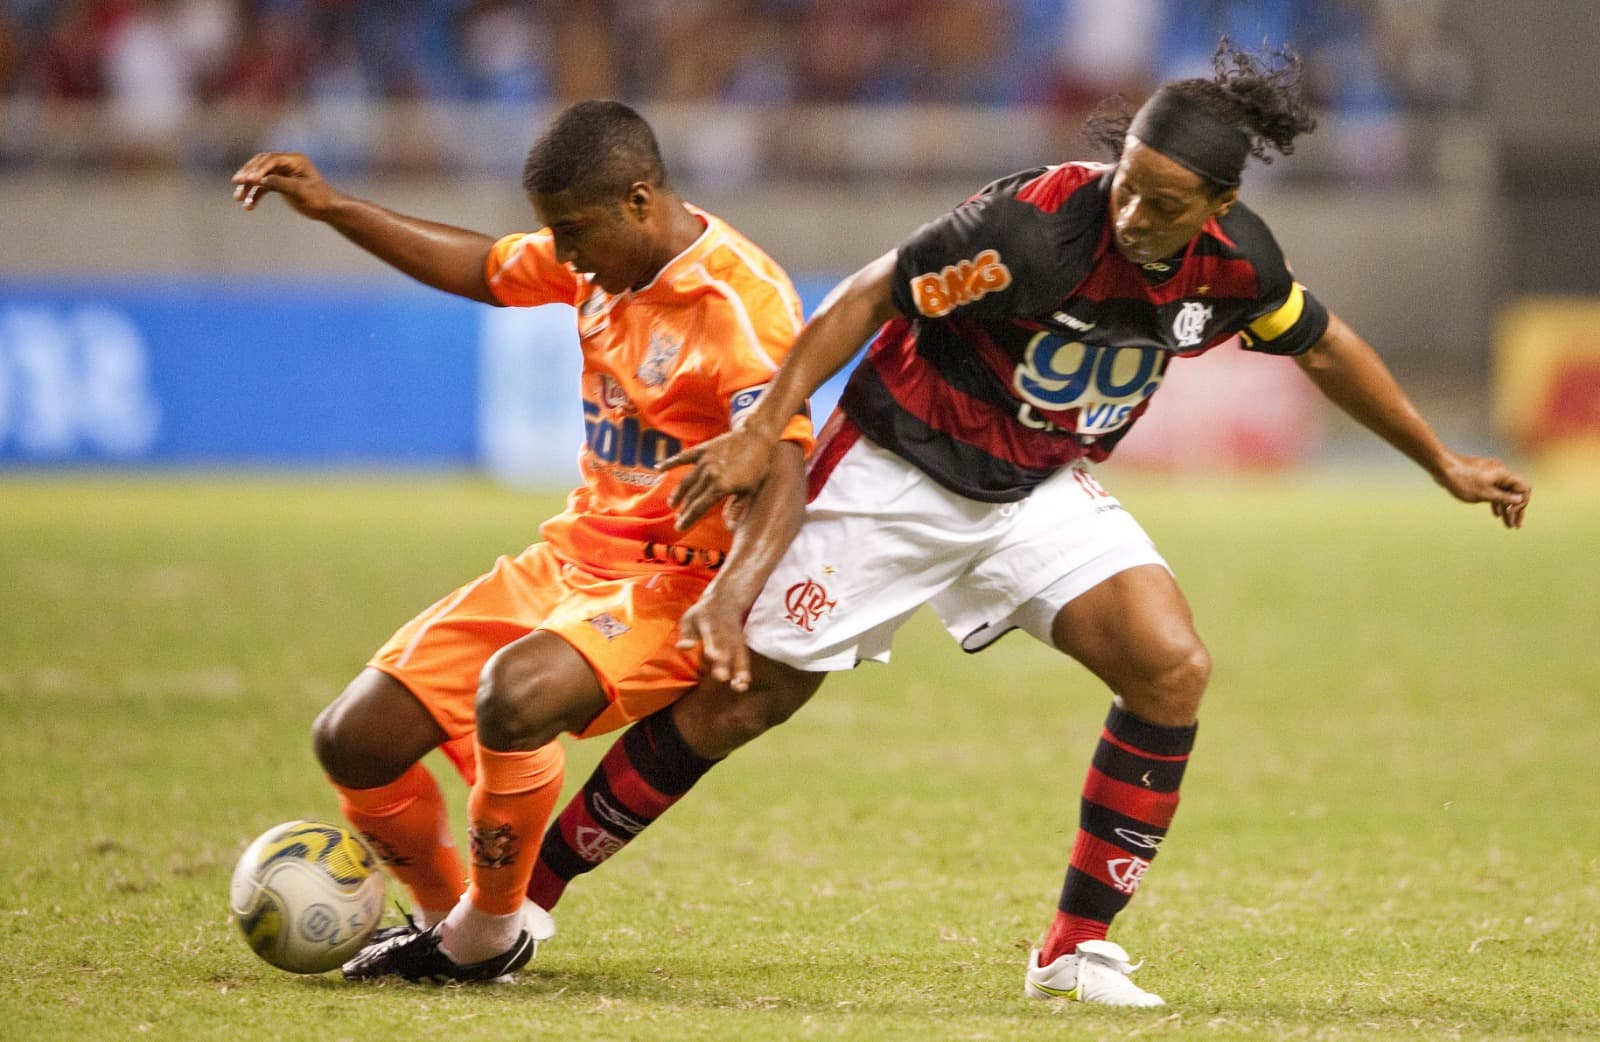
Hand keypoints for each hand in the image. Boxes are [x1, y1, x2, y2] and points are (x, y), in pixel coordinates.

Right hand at [230, 152, 337, 218]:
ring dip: (248, 187)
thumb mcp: (300, 191)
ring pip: (259, 177)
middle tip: (236, 183)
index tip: (249, 180)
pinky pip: (262, 188)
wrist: (328, 209)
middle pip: (260, 164)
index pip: (271, 160)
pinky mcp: (279, 184)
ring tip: (238, 198)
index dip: (258, 169)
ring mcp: (282, 173)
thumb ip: (280, 184)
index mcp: (294, 160)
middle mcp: (286, 164)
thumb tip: (261, 180)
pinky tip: (249, 207)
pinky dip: (255, 196)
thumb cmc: (319, 199)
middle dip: (247, 174)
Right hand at [659, 428, 774, 531]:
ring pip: (686, 481)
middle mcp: (709, 475)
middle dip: (683, 511)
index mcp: (720, 487)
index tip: (680, 528)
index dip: (688, 519)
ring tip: (672, 504)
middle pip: (691, 497)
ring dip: (677, 494)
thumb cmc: (757, 466)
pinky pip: (683, 458)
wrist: (756, 437)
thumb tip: (730, 528)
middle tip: (677, 520)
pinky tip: (659, 469)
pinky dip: (670, 463)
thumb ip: (736, 508)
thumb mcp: (750, 490)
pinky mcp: (703, 450)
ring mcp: (704, 461)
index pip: (699, 508)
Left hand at [676, 586, 751, 690]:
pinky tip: (744, 684)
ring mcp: (735, 637)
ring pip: (738, 654)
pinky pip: (744, 657)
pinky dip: (745, 670)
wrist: (727, 597)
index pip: (711, 635)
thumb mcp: (690, 618)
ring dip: (739, 670)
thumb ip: (686, 634)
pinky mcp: (741, 643)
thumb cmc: (702, 613)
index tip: (712, 657)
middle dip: (724, 662)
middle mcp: (724, 631)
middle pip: (725, 647)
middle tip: (722, 677)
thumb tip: (681, 647)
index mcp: (709, 622)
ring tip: (739, 686)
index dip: (712, 645)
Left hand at [1435, 451, 1530, 528]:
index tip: (1511, 513)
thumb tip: (1520, 500)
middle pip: (1515, 492)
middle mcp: (1501, 473)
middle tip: (1515, 526)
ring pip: (1503, 492)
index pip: (1524, 488)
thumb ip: (1503, 498)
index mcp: (1504, 474)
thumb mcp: (1483, 493)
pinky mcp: (1481, 477)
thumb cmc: (1461, 480)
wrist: (1441, 466)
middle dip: (1515, 510)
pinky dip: (1496, 502)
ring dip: (1505, 508)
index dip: (1521, 503)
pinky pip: (1494, 490)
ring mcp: (1491, 475)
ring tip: (1507, 524)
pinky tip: (1496, 514)